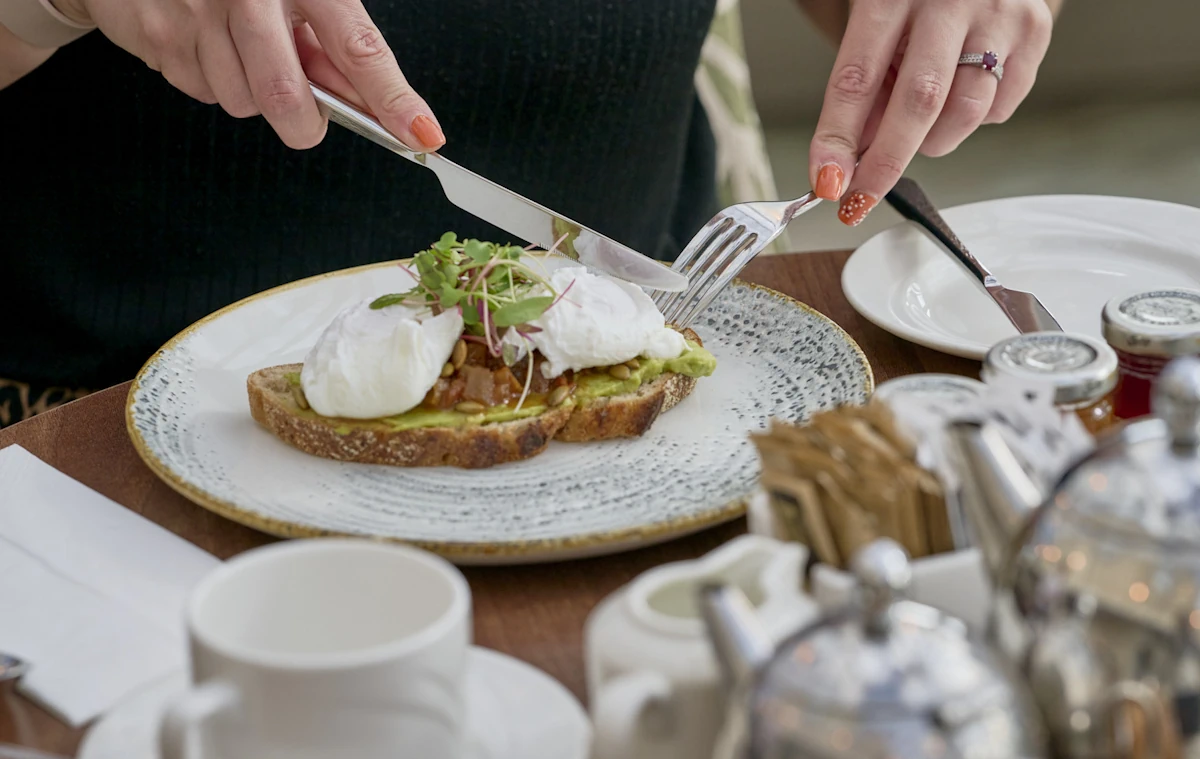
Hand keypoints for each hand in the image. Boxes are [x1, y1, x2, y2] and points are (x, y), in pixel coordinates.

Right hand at [54, 0, 444, 150]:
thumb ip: (330, 40)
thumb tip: (365, 103)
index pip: (359, 49)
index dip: (392, 99)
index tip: (421, 134)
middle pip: (286, 99)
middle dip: (301, 121)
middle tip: (302, 104)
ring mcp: (193, 14)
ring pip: (240, 103)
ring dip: (250, 91)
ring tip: (240, 45)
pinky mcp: (154, 35)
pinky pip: (199, 92)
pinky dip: (210, 78)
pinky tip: (206, 40)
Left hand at [807, 0, 1053, 224]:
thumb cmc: (918, 0)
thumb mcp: (878, 30)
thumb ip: (866, 91)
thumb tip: (850, 162)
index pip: (857, 79)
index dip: (839, 138)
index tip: (828, 181)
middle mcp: (948, 0)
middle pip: (919, 101)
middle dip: (887, 162)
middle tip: (864, 196)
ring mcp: (997, 15)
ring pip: (966, 113)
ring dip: (935, 140)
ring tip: (922, 121)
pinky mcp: (1034, 32)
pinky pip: (999, 109)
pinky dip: (974, 119)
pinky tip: (961, 90)